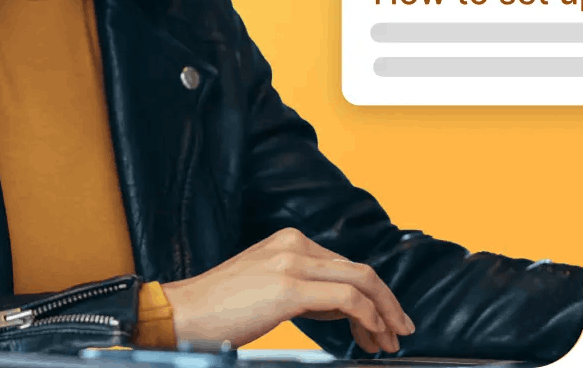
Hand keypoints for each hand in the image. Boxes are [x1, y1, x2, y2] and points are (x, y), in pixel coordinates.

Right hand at [160, 228, 414, 352]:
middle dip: (388, 303)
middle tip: (400, 330)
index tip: (384, 321)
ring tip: (389, 340)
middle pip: (360, 270)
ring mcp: (292, 263)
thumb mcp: (267, 288)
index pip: (345, 265)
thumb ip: (304, 289)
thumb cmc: (219, 309)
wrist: (181, 313)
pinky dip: (369, 318)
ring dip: (384, 313)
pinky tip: (371, 336)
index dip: (373, 295)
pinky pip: (347, 299)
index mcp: (288, 240)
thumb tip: (341, 308)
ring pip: (361, 281)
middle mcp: (294, 244)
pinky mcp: (289, 287)